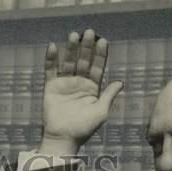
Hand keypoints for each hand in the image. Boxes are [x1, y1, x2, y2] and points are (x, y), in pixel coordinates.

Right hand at [39, 28, 123, 156]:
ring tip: (74, 35)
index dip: (100, 54)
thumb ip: (109, 95)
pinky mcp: (51, 87)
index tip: (102, 41)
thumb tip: (121, 81)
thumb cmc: (84, 129)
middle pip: (83, 60)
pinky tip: (52, 46)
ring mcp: (64, 84)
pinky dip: (50, 59)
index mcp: (92, 88)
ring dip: (71, 49)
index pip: (97, 66)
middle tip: (89, 32)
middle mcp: (79, 83)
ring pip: (68, 62)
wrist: (63, 138)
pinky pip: (50, 70)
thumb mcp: (101, 111)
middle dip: (86, 47)